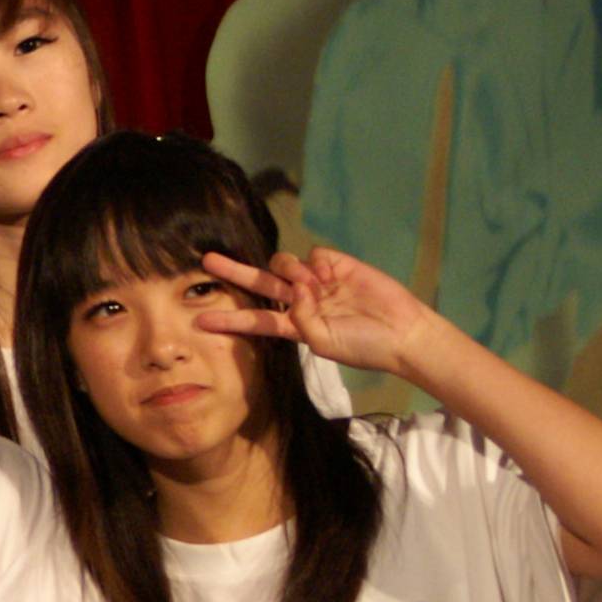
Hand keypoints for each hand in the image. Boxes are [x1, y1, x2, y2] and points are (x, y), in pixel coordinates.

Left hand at [194, 247, 438, 379]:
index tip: (200, 321)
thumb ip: (302, 319)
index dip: (229, 320)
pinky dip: (319, 265)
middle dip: (234, 272)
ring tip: (315, 286)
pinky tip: (335, 276)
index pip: (255, 320)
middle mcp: (301, 300)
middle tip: (207, 261)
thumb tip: (297, 288)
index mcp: (295, 325)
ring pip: (284, 264)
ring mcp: (318, 281)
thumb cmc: (362, 345)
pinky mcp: (337, 264)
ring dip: (291, 271)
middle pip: (260, 283)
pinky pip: (315, 255)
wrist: (402, 332)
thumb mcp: (323, 343)